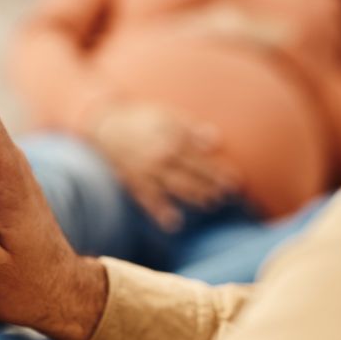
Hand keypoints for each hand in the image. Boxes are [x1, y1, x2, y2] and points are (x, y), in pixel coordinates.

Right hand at [87, 102, 236, 230]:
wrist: (105, 126)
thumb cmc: (140, 118)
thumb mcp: (166, 115)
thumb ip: (190, 128)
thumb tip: (214, 139)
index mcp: (172, 139)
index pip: (202, 159)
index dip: (219, 172)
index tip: (235, 181)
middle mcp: (162, 157)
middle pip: (192, 176)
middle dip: (211, 187)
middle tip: (225, 196)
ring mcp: (147, 171)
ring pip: (176, 188)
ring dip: (194, 198)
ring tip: (209, 204)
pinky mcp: (134, 182)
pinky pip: (149, 200)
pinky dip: (160, 213)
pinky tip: (174, 224)